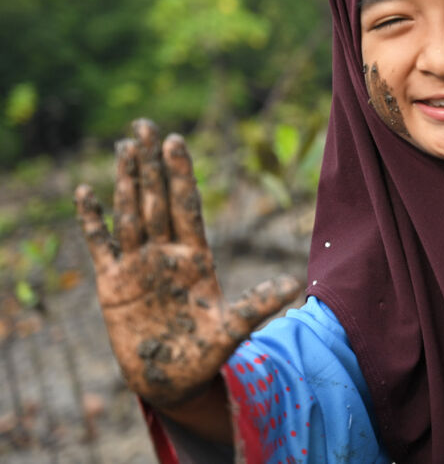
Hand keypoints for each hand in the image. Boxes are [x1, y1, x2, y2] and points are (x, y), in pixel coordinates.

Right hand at [74, 119, 301, 406]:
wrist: (173, 381)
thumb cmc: (207, 355)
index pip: (187, 206)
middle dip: (151, 164)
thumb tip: (294, 285)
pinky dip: (93, 220)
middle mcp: (166, 254)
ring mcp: (138, 266)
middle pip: (156, 200)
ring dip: (125, 181)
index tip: (175, 141)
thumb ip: (257, 305)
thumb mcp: (233, 329)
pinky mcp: (113, 284)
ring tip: (122, 146)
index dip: (180, 174)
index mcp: (195, 257)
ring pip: (130, 214)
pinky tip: (86, 192)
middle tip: (144, 125)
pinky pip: (100, 245)